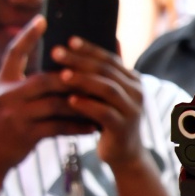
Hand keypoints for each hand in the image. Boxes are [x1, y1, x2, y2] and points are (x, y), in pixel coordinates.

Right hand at [0, 18, 94, 176]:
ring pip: (56, 103)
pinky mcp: (26, 135)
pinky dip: (78, 126)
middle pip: (46, 79)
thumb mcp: (5, 96)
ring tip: (102, 101)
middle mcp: (6, 95)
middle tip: (97, 73)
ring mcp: (15, 115)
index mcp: (2, 81)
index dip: (27, 35)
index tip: (43, 19)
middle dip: (73, 77)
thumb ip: (24, 82)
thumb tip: (58, 68)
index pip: (14, 53)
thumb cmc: (4, 122)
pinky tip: (93, 126)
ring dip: (82, 103)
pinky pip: (59, 127)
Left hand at [52, 38, 146, 169]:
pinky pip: (104, 112)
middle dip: (80, 60)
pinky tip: (70, 100)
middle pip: (106, 71)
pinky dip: (87, 105)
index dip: (89, 49)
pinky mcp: (124, 127)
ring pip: (107, 89)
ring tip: (61, 75)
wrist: (125, 155)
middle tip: (57, 52)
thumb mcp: (110, 95)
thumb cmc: (111, 120)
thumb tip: (106, 41)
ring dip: (83, 80)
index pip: (110, 58)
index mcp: (133, 80)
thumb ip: (106, 73)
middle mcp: (137, 92)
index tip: (68, 40)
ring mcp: (133, 109)